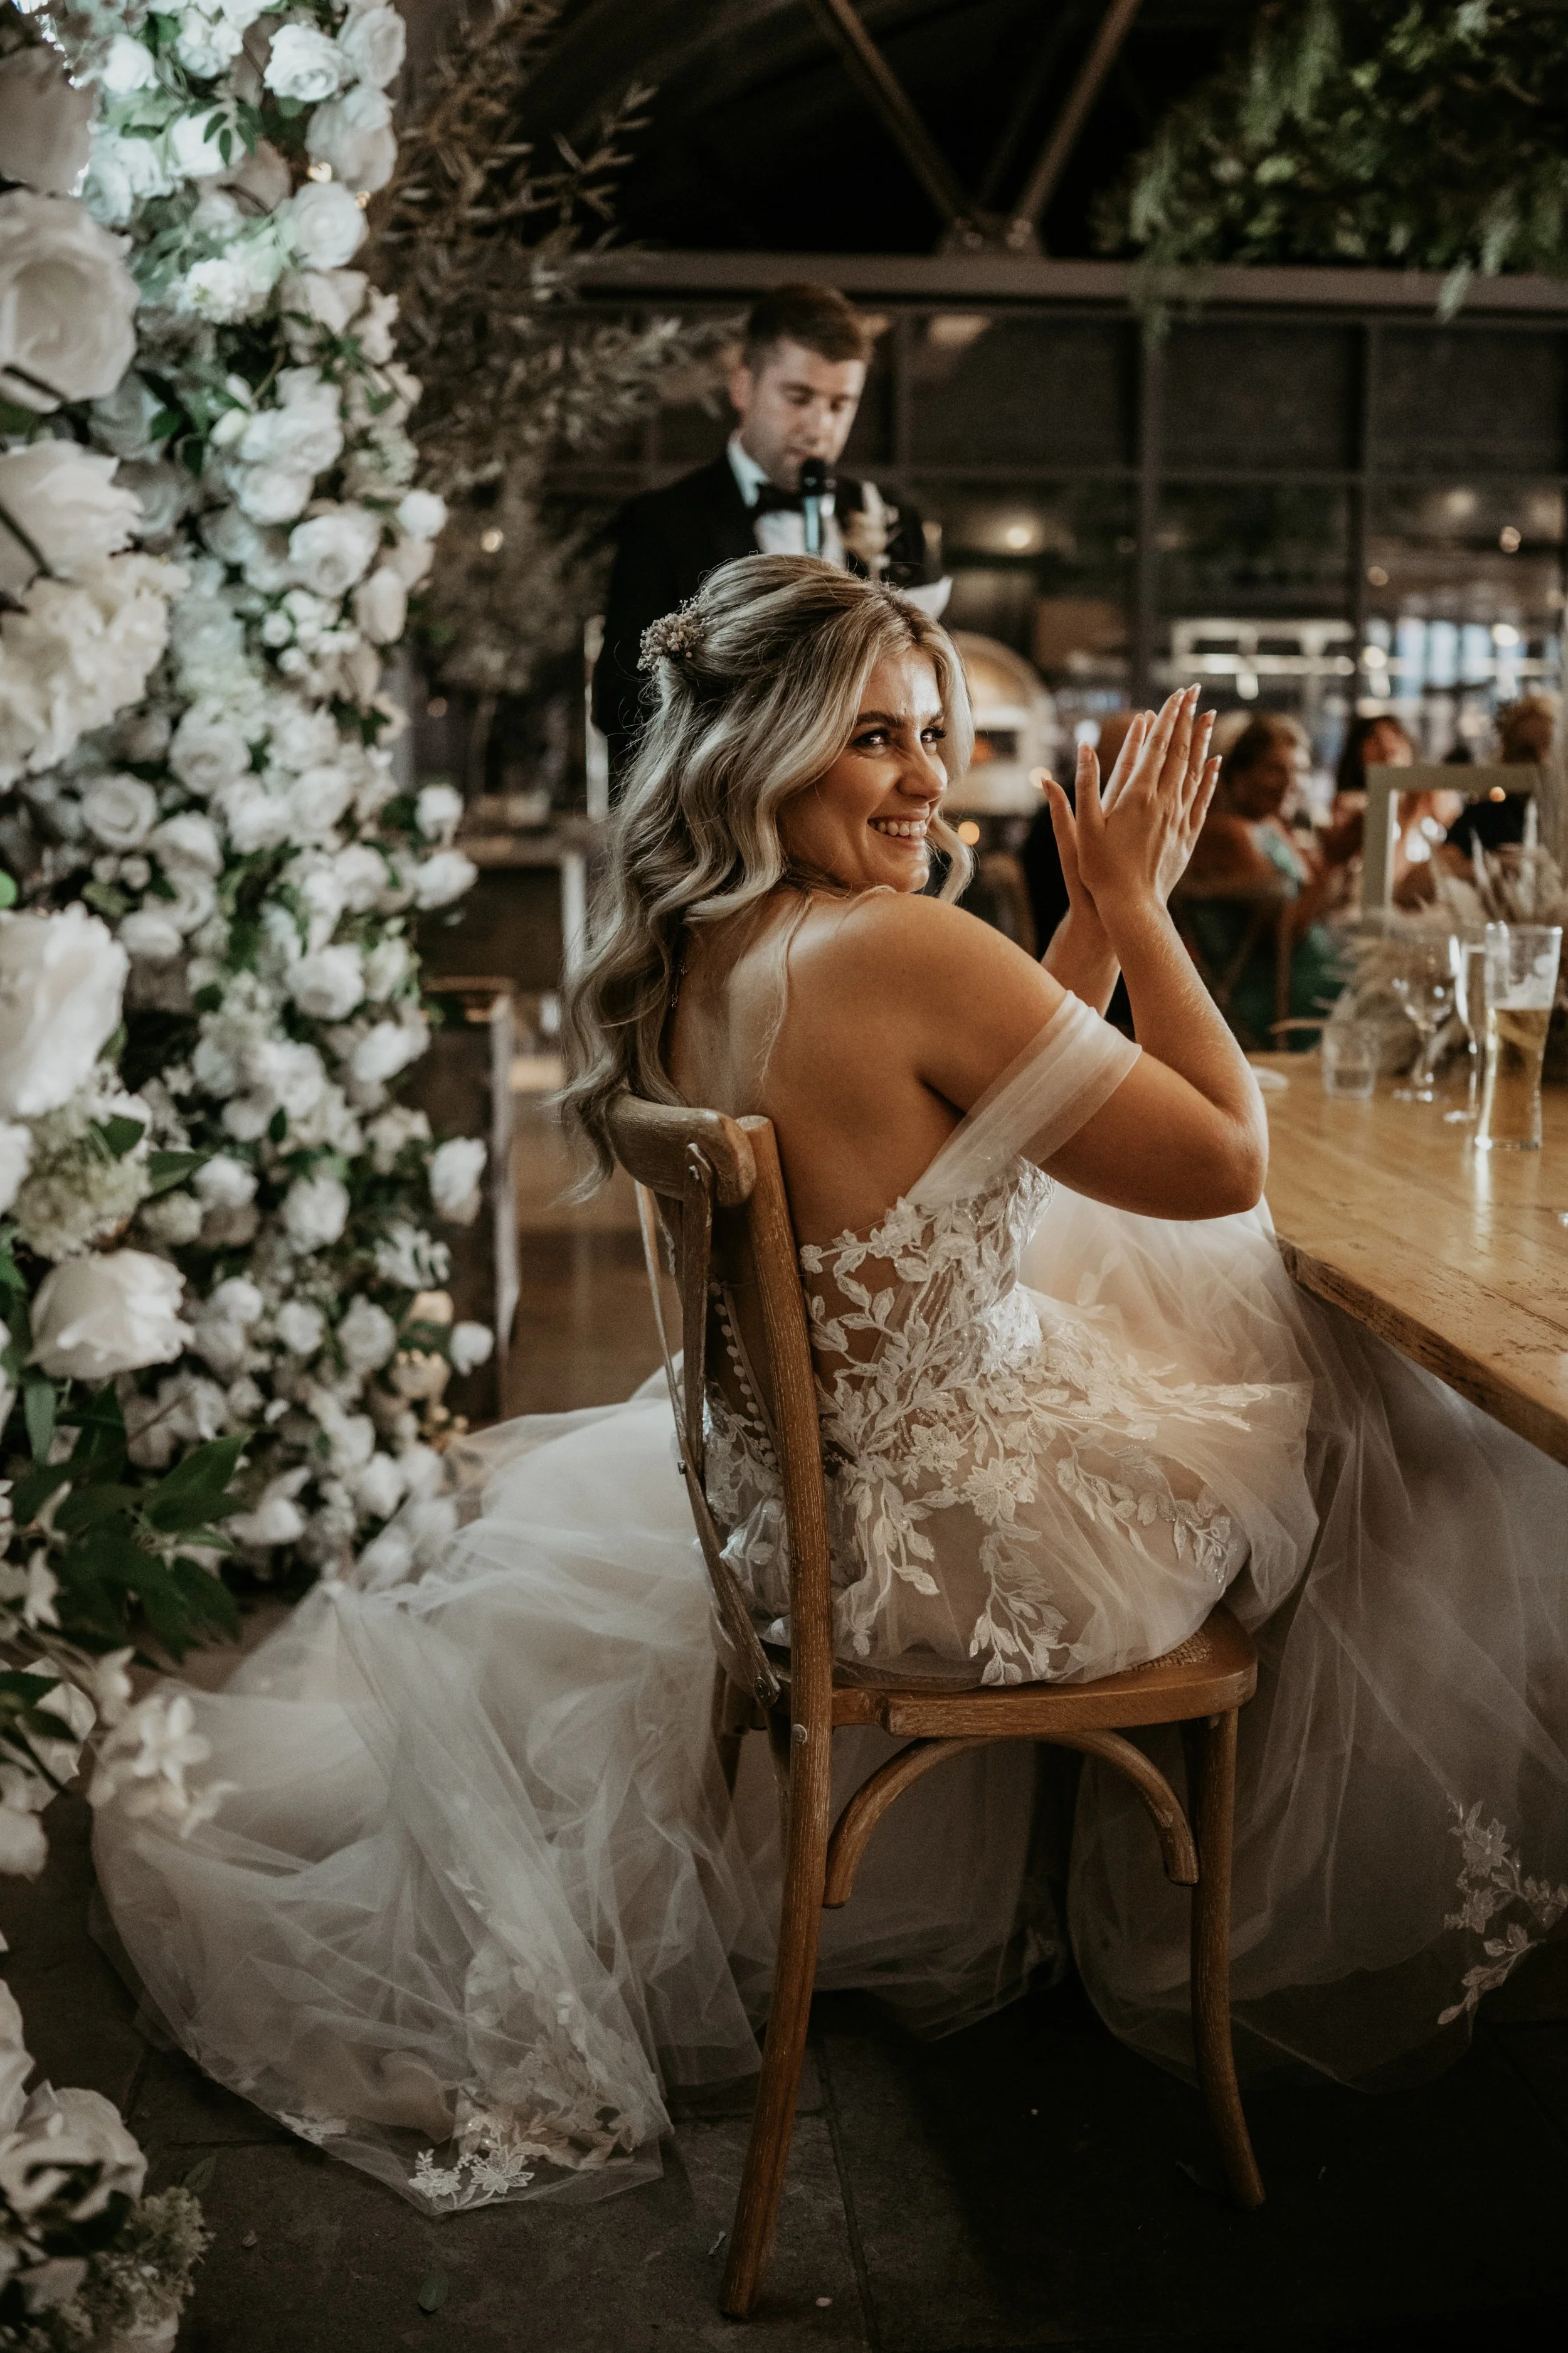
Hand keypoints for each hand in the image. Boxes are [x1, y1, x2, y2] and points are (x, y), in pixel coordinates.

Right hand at [1045, 687, 1216, 920]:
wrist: (1132, 907)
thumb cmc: (1100, 871)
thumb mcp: (1083, 828)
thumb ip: (1084, 786)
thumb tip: (1084, 747)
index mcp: (1137, 796)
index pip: (1157, 746)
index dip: (1167, 718)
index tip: (1176, 694)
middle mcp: (1163, 802)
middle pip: (1179, 752)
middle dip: (1186, 719)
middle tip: (1194, 691)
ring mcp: (1178, 818)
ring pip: (1195, 771)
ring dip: (1201, 741)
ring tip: (1208, 716)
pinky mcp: (1186, 836)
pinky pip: (1202, 799)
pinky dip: (1209, 777)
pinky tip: (1215, 762)